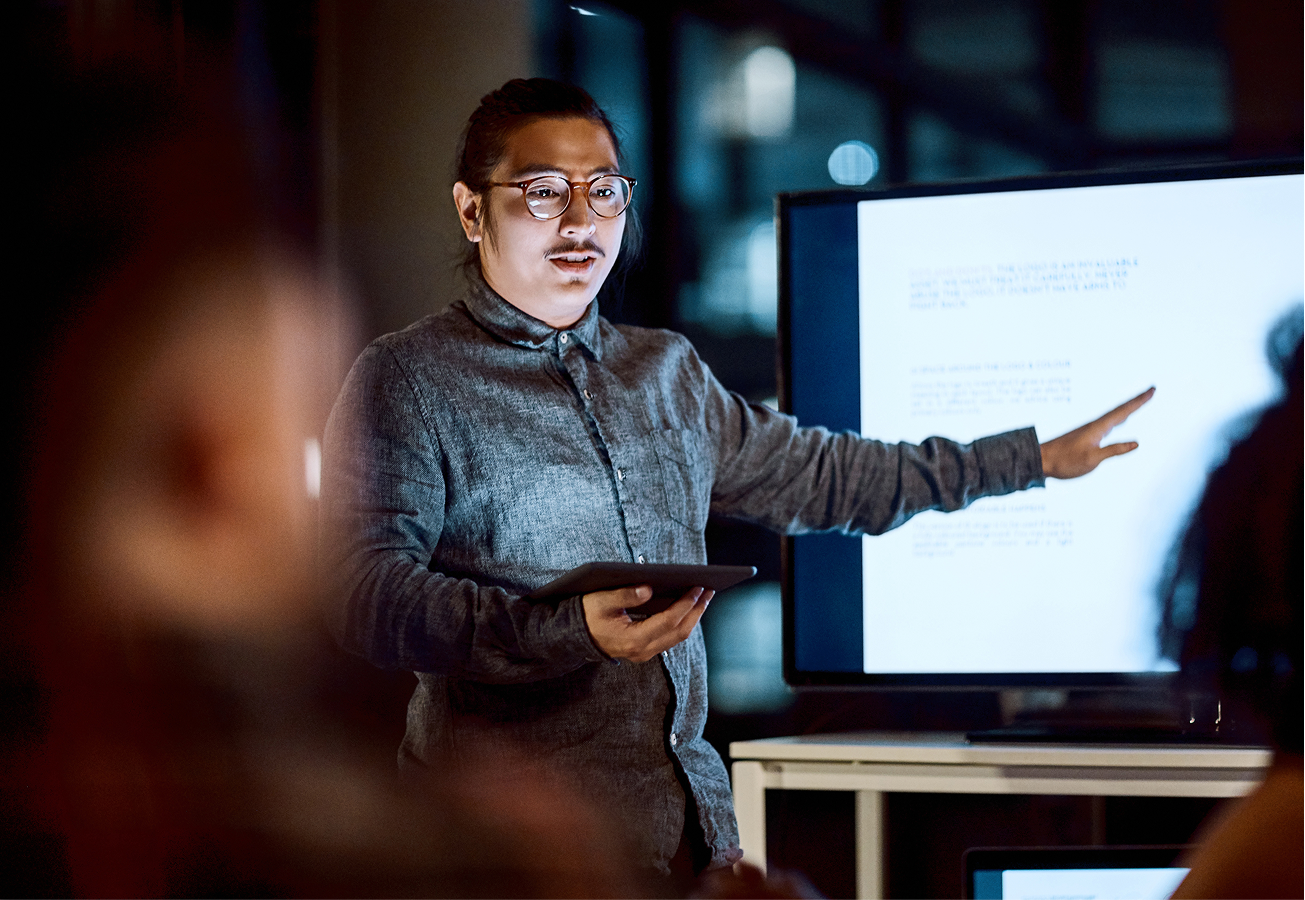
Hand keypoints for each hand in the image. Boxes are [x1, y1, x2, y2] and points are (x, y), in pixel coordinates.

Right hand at [582, 585, 712, 662]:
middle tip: (709, 590)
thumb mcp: (601, 601)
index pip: (668, 621)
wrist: (575, 637)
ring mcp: (645, 653)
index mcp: (633, 640)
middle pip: (679, 632)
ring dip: (693, 616)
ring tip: (704, 596)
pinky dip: (682, 621)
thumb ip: (625, 595)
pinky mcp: (645, 650)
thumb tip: (648, 588)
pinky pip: (671, 637)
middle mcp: (642, 651)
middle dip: (696, 610)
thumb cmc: (587, 615)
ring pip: (678, 636)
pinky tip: (688, 606)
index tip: (698, 587)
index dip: (685, 604)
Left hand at [1039, 387, 1154, 478]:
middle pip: (1120, 410)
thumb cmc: (1065, 461)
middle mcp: (1095, 425)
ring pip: (1114, 416)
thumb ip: (1114, 450)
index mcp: (1098, 428)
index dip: (1139, 401)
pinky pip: (1108, 424)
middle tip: (1151, 390)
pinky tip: (1119, 421)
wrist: (1041, 460)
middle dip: (1137, 401)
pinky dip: (1118, 419)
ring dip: (1128, 409)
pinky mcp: (1085, 436)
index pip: (1123, 411)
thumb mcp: (1092, 459)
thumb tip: (1137, 443)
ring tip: (1140, 402)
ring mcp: (1090, 430)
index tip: (1152, 390)